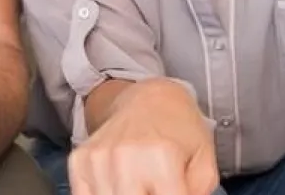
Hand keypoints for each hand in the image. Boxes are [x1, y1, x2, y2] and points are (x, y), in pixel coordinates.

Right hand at [70, 78, 217, 194]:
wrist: (148, 100)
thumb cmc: (178, 131)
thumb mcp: (205, 160)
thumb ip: (197, 192)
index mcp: (161, 155)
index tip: (173, 191)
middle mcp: (125, 156)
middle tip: (155, 188)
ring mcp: (98, 159)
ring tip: (139, 184)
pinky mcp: (80, 160)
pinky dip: (102, 194)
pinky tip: (119, 186)